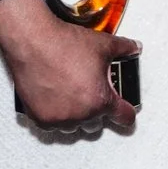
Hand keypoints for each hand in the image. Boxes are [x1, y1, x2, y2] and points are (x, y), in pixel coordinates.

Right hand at [0, 0, 137, 131]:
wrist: (32, 41)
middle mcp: (81, 114)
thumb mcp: (104, 44)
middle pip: (96, 125)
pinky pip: (52, 125)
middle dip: (97, 112)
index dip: (126, 113)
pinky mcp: (39, 117)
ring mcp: (59, 118)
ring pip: (73, 127)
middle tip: (92, 96)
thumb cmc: (64, 44)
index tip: (125, 113)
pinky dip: (55, 116)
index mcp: (101, 100)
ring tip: (73, 98)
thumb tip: (135, 48)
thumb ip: (125, 49)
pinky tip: (55, 101)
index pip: (124, 118)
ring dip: (75, 117)